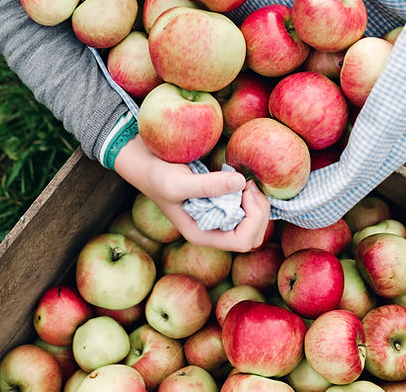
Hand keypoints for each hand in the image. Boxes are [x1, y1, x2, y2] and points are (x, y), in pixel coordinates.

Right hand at [113, 136, 271, 251]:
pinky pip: (247, 209)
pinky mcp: (220, 203)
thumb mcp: (179, 183)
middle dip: (259, 212)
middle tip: (248, 185)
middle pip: (254, 236)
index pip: (243, 241)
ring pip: (254, 223)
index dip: (253, 219)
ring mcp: (217, 217)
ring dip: (257, 203)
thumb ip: (208, 186)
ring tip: (245, 182)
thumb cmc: (158, 176)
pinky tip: (241, 180)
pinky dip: (251, 196)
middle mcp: (212, 230)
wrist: (146, 162)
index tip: (244, 191)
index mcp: (203, 234)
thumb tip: (241, 183)